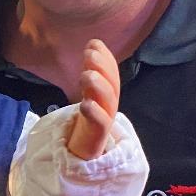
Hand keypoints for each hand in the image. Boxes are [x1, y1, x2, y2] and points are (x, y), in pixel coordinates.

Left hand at [66, 39, 119, 160]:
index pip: (110, 73)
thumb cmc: (86, 120)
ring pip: (108, 102)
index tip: (94, 43)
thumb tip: (93, 44)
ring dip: (99, 86)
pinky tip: (85, 103)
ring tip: (86, 75)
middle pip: (111, 85)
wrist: (83, 152)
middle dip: (103, 67)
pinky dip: (95, 113)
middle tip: (90, 54)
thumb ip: (91, 71)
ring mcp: (105, 121)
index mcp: (107, 94)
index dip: (105, 58)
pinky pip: (101, 124)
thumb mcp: (89, 92)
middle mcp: (109, 106)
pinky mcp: (97, 137)